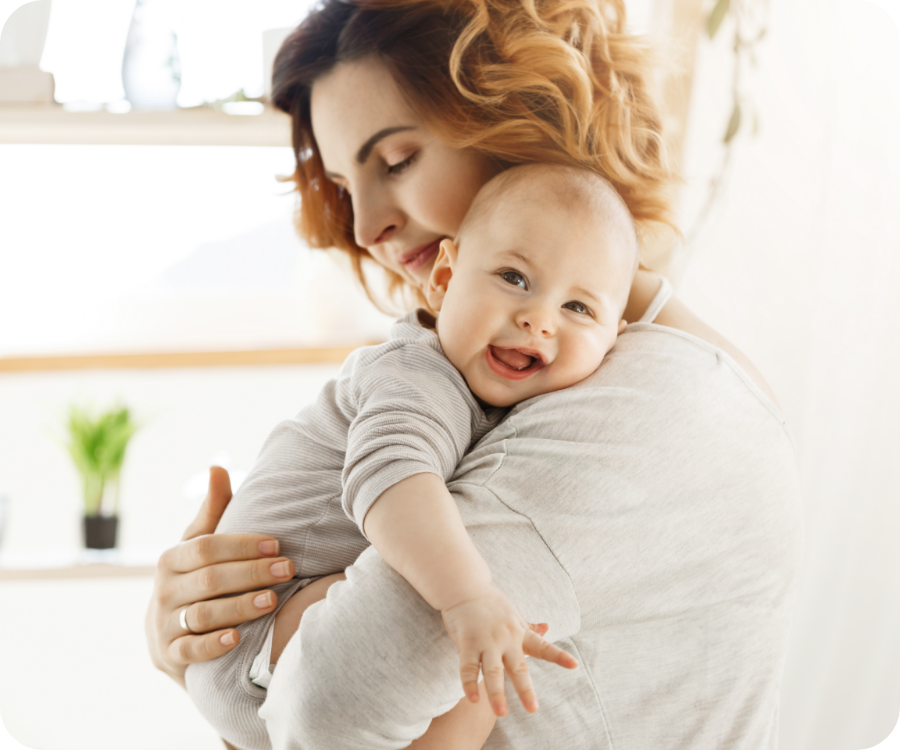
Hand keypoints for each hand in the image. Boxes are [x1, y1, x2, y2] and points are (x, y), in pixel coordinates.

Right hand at [145, 466, 295, 687]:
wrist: (170, 638)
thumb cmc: (196, 580)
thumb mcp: (200, 546)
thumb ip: (213, 511)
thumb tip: (218, 465)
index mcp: (172, 559)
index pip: (207, 547)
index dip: (243, 544)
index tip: (278, 544)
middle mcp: (163, 590)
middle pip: (209, 579)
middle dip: (251, 572)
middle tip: (287, 569)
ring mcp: (164, 625)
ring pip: (202, 614)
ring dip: (239, 606)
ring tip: (272, 600)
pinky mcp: (169, 656)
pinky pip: (190, 651)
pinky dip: (213, 644)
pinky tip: (238, 638)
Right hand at [440, 584, 578, 716]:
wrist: (465, 587)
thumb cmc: (490, 603)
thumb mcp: (513, 614)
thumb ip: (528, 626)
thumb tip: (548, 628)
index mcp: (519, 632)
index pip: (542, 646)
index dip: (558, 656)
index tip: (574, 665)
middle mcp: (505, 639)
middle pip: (518, 667)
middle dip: (525, 689)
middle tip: (533, 709)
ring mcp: (486, 641)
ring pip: (493, 671)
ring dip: (496, 693)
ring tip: (501, 713)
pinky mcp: (467, 642)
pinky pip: (468, 666)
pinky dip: (469, 683)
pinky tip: (472, 698)